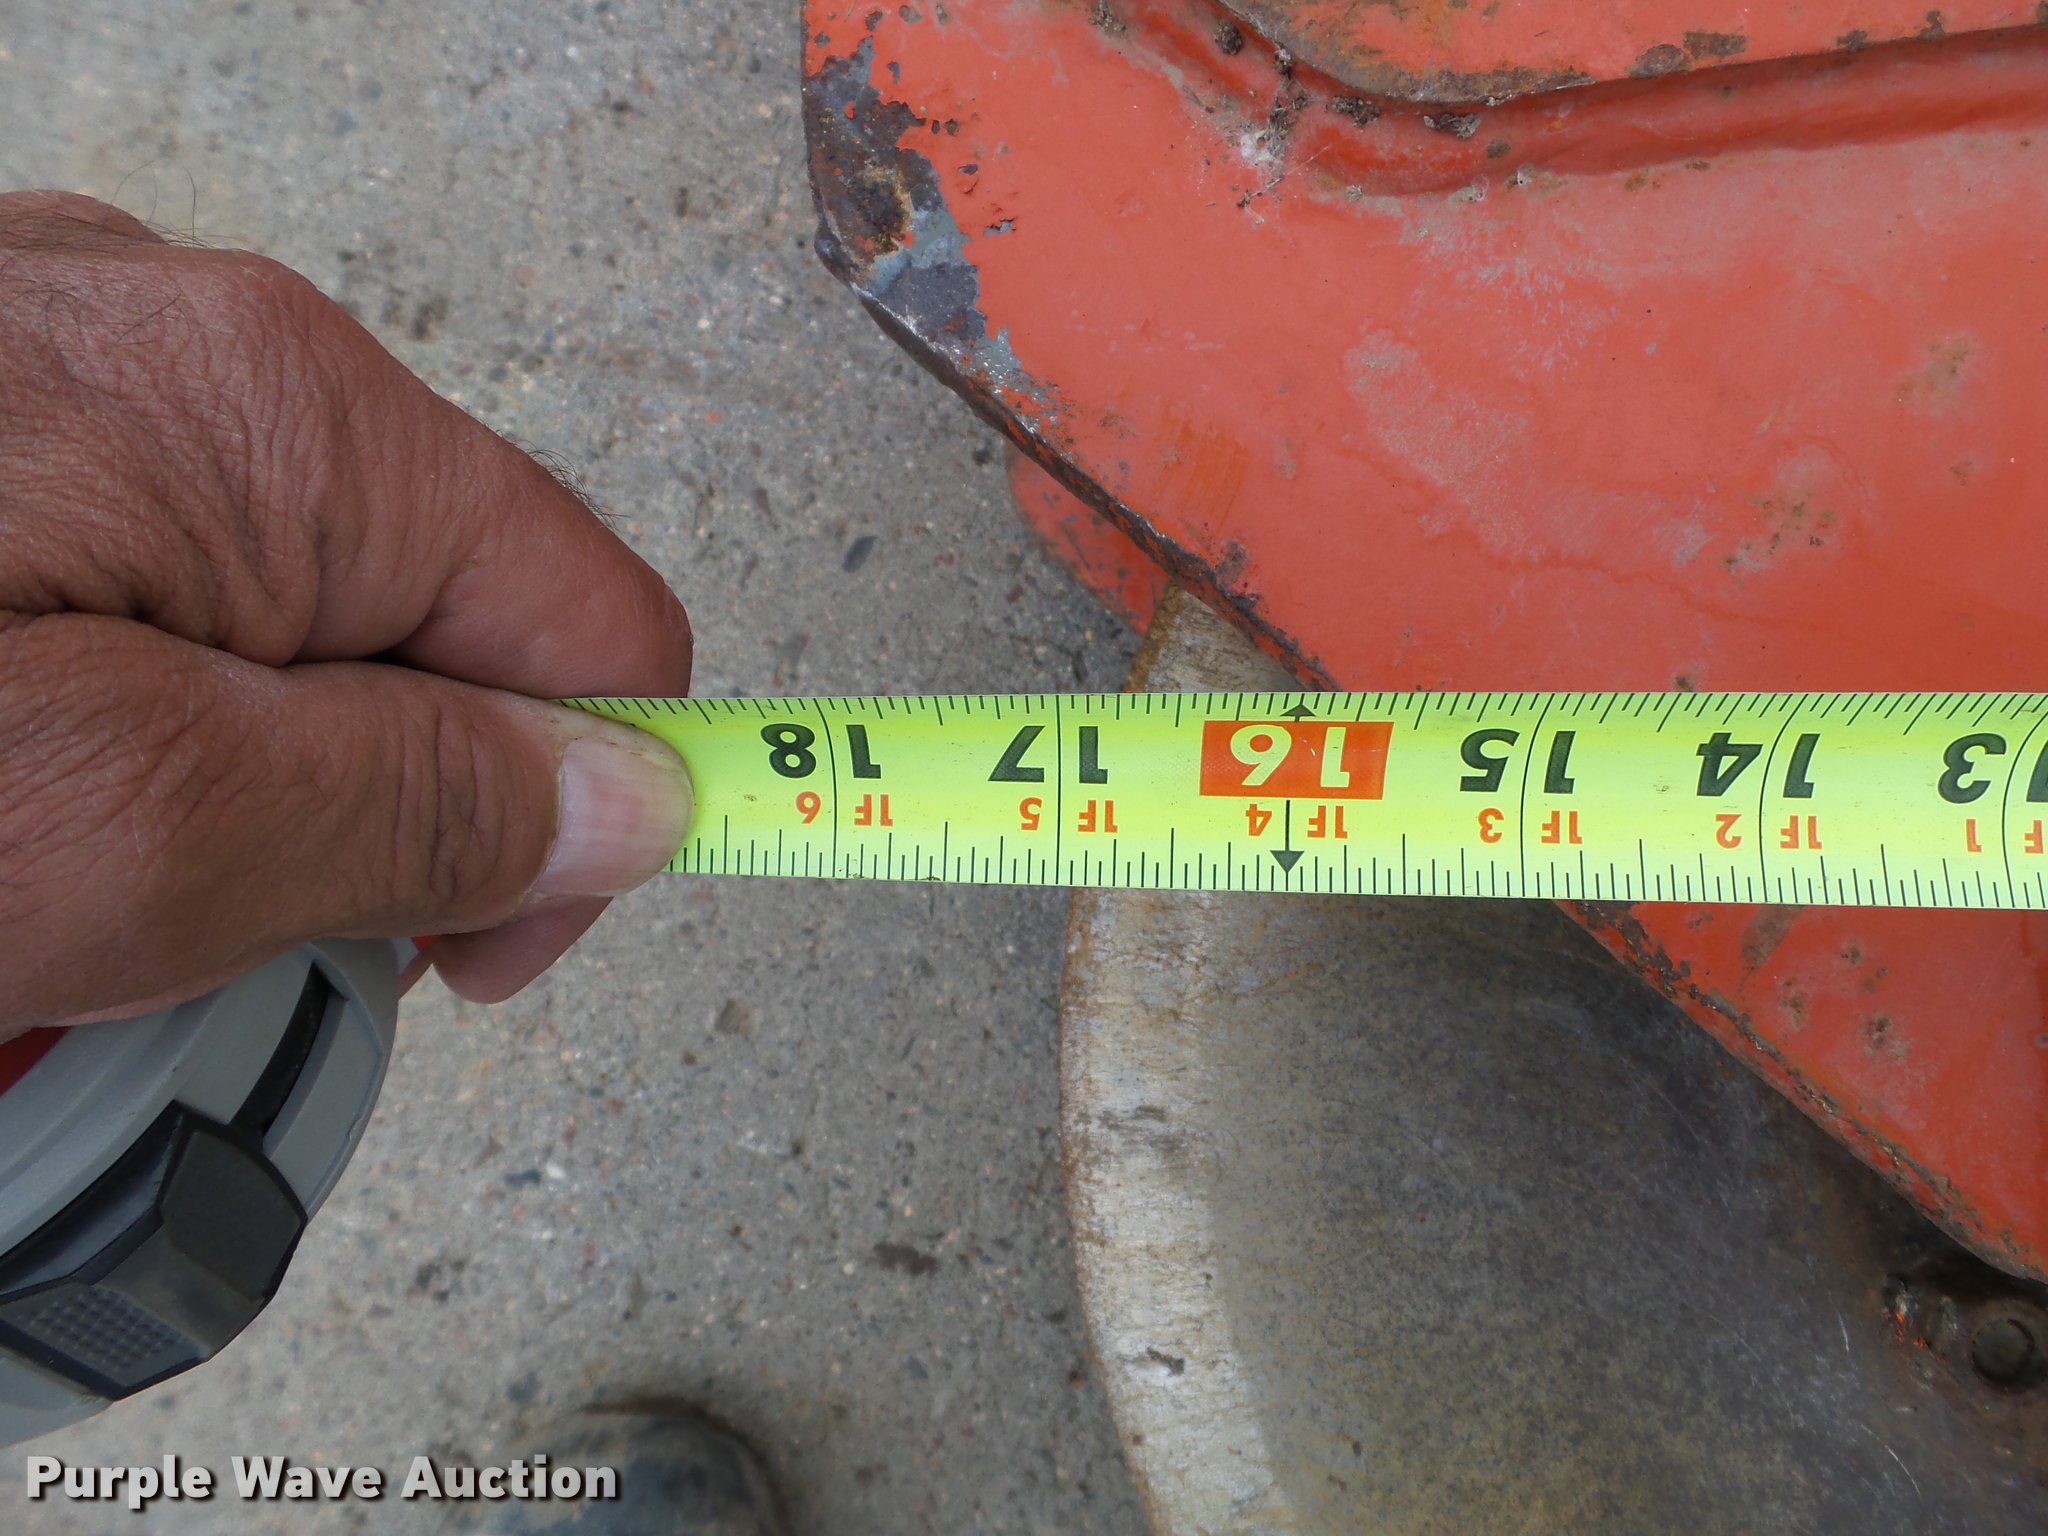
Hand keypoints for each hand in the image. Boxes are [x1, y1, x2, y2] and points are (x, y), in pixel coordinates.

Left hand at [0, 192, 694, 1033]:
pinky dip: (111, 726)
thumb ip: (410, 806)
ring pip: (283, 635)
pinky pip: (144, 598)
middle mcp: (194, 351)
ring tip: (52, 886)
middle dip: (369, 814)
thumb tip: (634, 799)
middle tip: (201, 940)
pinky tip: (6, 793)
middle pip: (436, 634)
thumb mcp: (118, 819)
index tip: (478, 961)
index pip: (599, 630)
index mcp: (285, 414)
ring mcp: (70, 382)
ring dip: (226, 788)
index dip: (587, 819)